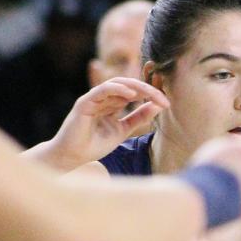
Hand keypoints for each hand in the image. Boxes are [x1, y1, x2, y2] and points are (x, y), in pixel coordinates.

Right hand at [45, 78, 168, 167]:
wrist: (73, 156)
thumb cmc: (94, 145)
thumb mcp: (123, 130)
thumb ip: (138, 118)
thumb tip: (157, 106)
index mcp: (112, 104)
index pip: (134, 93)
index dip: (150, 95)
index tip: (167, 104)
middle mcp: (104, 98)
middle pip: (128, 86)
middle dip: (147, 90)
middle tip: (163, 99)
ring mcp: (94, 98)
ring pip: (117, 84)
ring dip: (136, 88)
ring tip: (151, 94)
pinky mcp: (85, 102)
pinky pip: (102, 90)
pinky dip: (117, 89)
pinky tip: (131, 94)